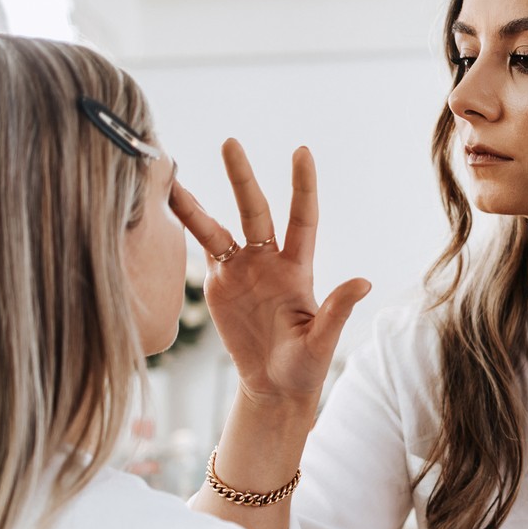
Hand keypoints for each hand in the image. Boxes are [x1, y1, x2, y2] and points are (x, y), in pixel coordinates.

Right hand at [171, 140, 368, 413]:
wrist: (274, 386)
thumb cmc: (305, 366)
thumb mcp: (322, 341)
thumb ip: (337, 311)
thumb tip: (364, 282)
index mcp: (298, 269)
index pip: (303, 218)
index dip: (303, 186)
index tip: (301, 151)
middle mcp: (268, 261)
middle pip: (255, 211)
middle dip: (242, 177)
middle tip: (230, 142)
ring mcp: (241, 270)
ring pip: (217, 228)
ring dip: (196, 204)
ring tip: (171, 177)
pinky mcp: (218, 285)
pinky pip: (199, 250)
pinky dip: (184, 229)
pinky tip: (163, 206)